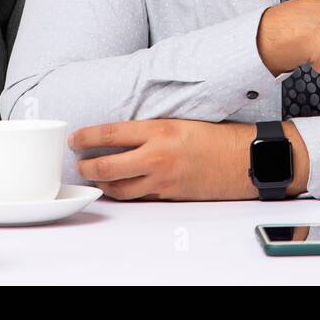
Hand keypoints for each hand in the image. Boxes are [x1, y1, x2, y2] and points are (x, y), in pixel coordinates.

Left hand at [68, 119, 307, 200]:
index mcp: (159, 131)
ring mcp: (163, 180)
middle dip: (87, 166)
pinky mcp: (170, 195)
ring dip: (103, 184)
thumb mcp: (180, 122)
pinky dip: (126, 193)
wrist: (243, 159)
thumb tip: (122, 135)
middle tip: (80, 163)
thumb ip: (152, 130)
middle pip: (108, 166)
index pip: (111, 134)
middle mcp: (157, 156)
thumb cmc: (217, 137)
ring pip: (120, 188)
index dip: (87, 137)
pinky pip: (140, 197)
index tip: (75, 138)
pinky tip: (121, 187)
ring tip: (96, 177)